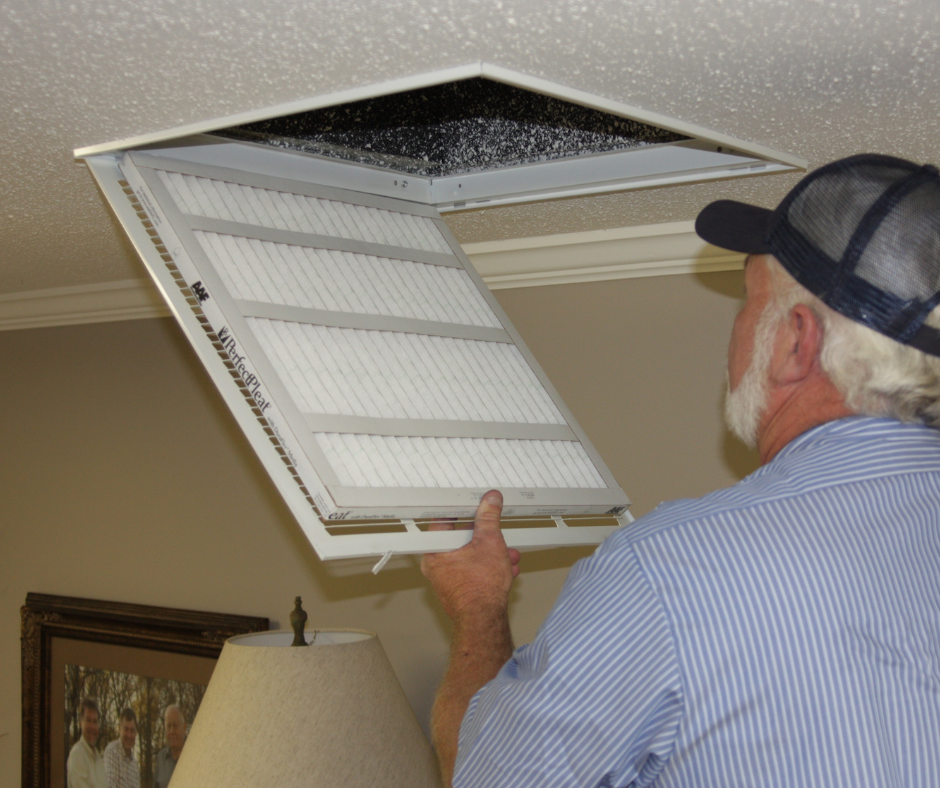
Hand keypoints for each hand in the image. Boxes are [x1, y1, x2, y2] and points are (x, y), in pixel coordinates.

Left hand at [421, 490, 520, 622]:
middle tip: (496, 533)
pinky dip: (487, 567)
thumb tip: (490, 500)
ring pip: (469, 556)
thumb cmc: (480, 589)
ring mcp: (445, 578)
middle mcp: (436, 563)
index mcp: (436, 548)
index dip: (462, 510)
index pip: (444, 519)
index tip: (474, 505)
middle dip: (485, 537)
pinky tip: (505, 568)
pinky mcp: (456, 589)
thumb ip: (489, 518)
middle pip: (460, 538)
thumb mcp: (489, 542)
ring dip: (490, 553)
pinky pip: (471, 570)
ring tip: (508, 555)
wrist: (484, 621)